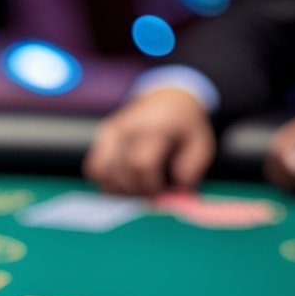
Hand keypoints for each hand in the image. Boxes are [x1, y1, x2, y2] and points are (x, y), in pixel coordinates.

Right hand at [84, 88, 214, 195]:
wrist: (170, 98)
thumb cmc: (186, 127)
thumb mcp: (201, 147)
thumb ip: (189, 174)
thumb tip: (167, 197)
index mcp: (154, 128)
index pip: (141, 165)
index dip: (150, 186)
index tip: (162, 190)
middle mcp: (127, 127)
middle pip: (119, 172)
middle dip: (135, 191)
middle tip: (150, 191)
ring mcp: (111, 130)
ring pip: (101, 172)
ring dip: (117, 189)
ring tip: (135, 187)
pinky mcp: (102, 135)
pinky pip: (93, 168)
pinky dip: (105, 181)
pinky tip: (123, 180)